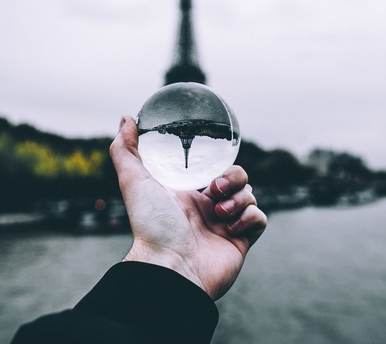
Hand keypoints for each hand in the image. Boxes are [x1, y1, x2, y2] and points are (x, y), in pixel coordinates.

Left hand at [109, 116, 266, 300]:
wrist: (170, 267)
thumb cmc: (150, 225)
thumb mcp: (133, 180)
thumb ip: (126, 149)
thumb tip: (127, 117)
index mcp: (186, 196)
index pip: (212, 171)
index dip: (216, 163)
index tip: (210, 161)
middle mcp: (207, 211)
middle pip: (237, 180)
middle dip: (232, 178)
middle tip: (214, 189)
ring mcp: (225, 227)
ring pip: (250, 197)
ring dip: (239, 198)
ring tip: (219, 212)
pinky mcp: (241, 242)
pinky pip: (259, 219)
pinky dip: (249, 217)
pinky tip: (230, 226)